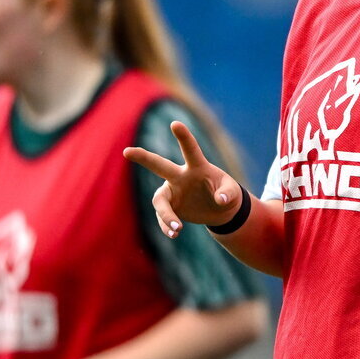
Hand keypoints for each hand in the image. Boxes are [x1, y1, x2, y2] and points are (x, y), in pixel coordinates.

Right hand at [124, 120, 242, 237]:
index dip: (183, 137)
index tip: (175, 124)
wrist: (218, 211)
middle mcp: (180, 177)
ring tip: (177, 229)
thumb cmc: (226, 194)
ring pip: (159, 201)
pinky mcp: (170, 207)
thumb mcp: (232, 193)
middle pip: (159, 166)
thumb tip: (220, 201)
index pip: (190, 150)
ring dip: (166, 215)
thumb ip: (228, 194)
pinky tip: (174, 234)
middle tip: (127, 151)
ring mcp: (172, 192)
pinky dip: (167, 226)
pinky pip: (163, 217)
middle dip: (143, 158)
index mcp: (197, 167)